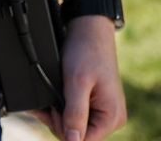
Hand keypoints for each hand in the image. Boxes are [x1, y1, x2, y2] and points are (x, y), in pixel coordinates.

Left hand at [42, 17, 125, 140]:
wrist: (89, 30)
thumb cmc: (86, 52)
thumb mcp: (77, 83)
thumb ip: (75, 113)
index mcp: (112, 117)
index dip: (63, 129)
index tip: (53, 111)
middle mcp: (110, 118)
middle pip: (77, 135)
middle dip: (59, 121)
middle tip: (48, 104)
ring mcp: (102, 111)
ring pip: (73, 125)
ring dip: (58, 115)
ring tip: (49, 100)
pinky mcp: (93, 104)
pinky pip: (74, 114)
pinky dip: (61, 108)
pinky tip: (51, 101)